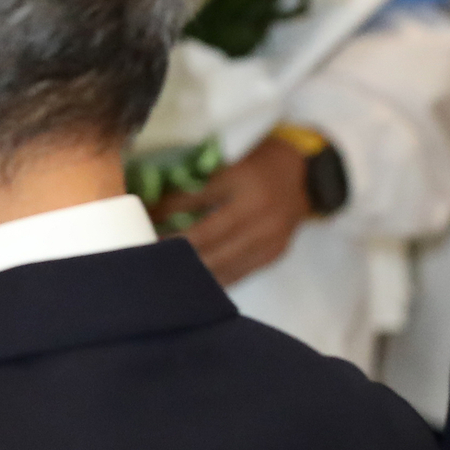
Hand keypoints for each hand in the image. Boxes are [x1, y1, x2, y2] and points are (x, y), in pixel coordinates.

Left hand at [153, 135, 311, 285]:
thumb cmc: (258, 166)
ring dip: (192, 274)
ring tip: (164, 276)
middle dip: (176, 258)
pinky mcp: (273, 256)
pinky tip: (193, 283)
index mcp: (244, 194)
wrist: (305, 176)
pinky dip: (214, 279)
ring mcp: (269, 243)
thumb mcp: (225, 171)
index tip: (144, 237)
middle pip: (210, 249)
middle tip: (146, 263)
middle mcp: (258, 222)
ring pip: (223, 268)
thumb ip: (192, 193)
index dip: (169, 231)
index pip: (199, 220)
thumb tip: (153, 210)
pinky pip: (239, 275)